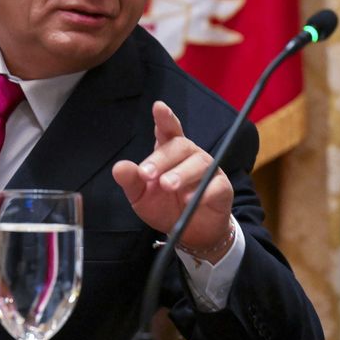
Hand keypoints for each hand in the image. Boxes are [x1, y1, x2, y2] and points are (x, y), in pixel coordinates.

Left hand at [112, 101, 234, 261]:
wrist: (190, 231)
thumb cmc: (165, 206)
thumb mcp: (141, 196)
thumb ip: (132, 181)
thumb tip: (118, 168)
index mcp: (169, 152)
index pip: (168, 130)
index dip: (165, 118)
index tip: (159, 107)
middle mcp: (190, 155)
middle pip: (180, 146)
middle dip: (162, 159)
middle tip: (147, 175)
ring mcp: (208, 170)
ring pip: (198, 163)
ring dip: (182, 174)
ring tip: (168, 186)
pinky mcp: (221, 188)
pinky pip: (215, 186)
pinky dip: (203, 192)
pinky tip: (190, 201)